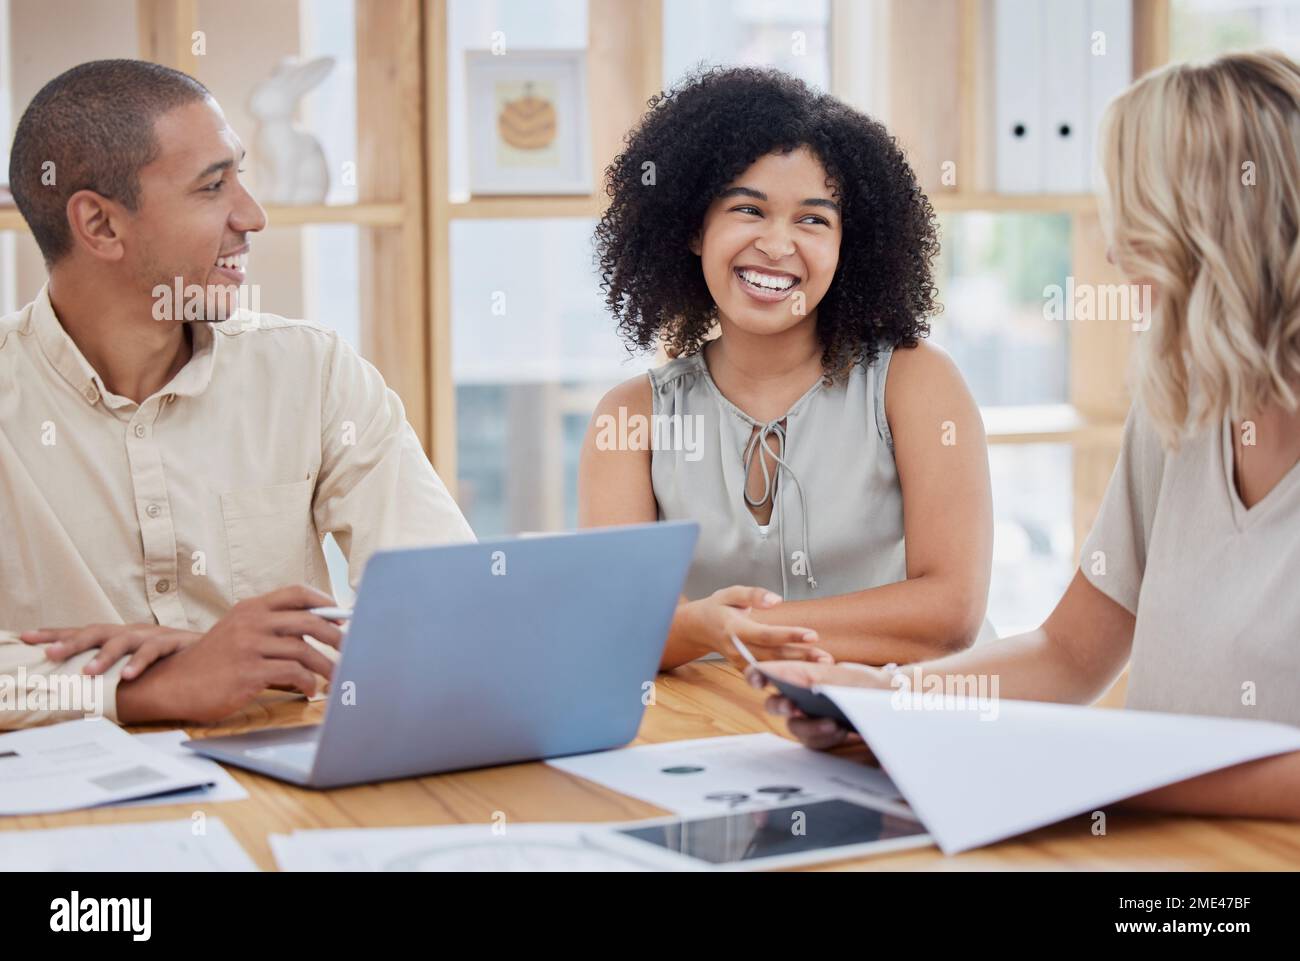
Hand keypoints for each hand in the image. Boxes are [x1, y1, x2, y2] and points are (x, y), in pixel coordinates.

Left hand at [20, 624, 200, 679]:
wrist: (214, 652)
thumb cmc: (169, 663)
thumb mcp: (135, 664)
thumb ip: (113, 670)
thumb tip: (76, 687)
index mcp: (118, 635)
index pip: (81, 631)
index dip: (54, 633)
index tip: (25, 637)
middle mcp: (131, 631)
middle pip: (96, 631)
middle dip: (71, 642)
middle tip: (50, 654)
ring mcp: (151, 634)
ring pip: (123, 640)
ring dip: (104, 655)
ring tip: (87, 672)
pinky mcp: (172, 641)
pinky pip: (154, 650)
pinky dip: (139, 663)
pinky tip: (127, 675)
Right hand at [115, 585, 343, 724]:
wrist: (174, 684)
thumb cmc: (213, 661)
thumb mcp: (237, 631)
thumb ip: (269, 626)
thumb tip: (314, 631)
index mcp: (251, 608)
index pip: (296, 593)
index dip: (324, 602)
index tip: (343, 615)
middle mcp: (251, 622)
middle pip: (309, 621)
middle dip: (337, 635)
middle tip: (351, 648)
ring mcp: (249, 646)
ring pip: (304, 650)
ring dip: (326, 666)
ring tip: (334, 678)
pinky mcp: (248, 672)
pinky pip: (292, 673)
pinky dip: (308, 683)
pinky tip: (309, 691)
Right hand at [675, 586, 829, 666]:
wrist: (698, 628)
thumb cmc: (717, 608)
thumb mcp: (730, 593)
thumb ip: (753, 594)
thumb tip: (775, 600)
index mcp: (733, 629)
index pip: (766, 634)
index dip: (789, 635)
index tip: (812, 635)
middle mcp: (738, 649)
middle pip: (774, 655)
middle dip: (802, 657)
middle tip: (826, 658)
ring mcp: (741, 662)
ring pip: (773, 666)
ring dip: (799, 666)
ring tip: (823, 665)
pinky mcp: (745, 668)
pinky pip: (768, 671)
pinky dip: (788, 671)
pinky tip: (807, 670)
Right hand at [747, 660, 892, 750]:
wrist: (889, 702)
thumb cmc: (862, 682)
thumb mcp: (842, 675)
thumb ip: (816, 676)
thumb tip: (797, 681)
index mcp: (796, 675)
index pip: (766, 674)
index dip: (756, 675)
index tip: (758, 679)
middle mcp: (797, 698)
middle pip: (775, 704)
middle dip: (781, 706)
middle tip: (793, 707)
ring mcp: (807, 719)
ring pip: (795, 728)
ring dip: (810, 727)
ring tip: (832, 724)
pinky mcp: (820, 737)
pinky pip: (813, 743)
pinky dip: (825, 737)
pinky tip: (841, 732)